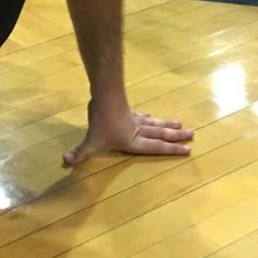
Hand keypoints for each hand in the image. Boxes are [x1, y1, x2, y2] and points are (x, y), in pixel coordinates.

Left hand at [63, 103, 192, 164]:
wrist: (106, 97)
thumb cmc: (102, 122)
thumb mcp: (91, 141)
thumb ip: (80, 152)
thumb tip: (65, 160)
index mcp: (134, 142)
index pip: (156, 147)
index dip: (171, 150)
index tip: (188, 150)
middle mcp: (138, 131)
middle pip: (161, 134)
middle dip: (176, 137)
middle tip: (192, 135)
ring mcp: (135, 120)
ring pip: (155, 124)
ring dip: (168, 125)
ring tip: (181, 125)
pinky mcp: (129, 111)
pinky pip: (143, 116)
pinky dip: (150, 117)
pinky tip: (152, 115)